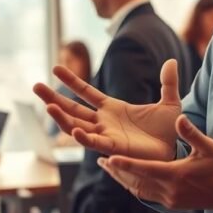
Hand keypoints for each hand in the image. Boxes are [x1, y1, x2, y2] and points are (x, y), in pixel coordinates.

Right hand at [33, 59, 182, 160]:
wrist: (176, 151)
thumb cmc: (169, 131)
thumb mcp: (169, 102)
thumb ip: (168, 82)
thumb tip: (172, 61)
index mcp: (112, 108)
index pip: (86, 92)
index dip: (71, 81)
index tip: (56, 68)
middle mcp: (104, 122)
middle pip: (73, 108)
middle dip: (54, 98)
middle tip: (35, 86)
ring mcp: (106, 135)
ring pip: (77, 126)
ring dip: (61, 118)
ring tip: (47, 106)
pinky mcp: (113, 148)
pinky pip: (94, 142)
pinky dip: (83, 137)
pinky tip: (73, 130)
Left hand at [97, 115, 212, 211]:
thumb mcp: (207, 147)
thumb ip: (191, 133)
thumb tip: (179, 118)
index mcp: (176, 175)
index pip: (146, 169)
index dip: (127, 164)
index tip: (110, 159)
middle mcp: (169, 190)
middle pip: (136, 182)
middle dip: (118, 172)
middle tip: (101, 161)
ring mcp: (169, 199)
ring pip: (138, 190)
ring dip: (122, 180)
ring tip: (108, 168)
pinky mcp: (170, 204)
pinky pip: (146, 195)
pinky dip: (133, 187)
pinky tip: (126, 179)